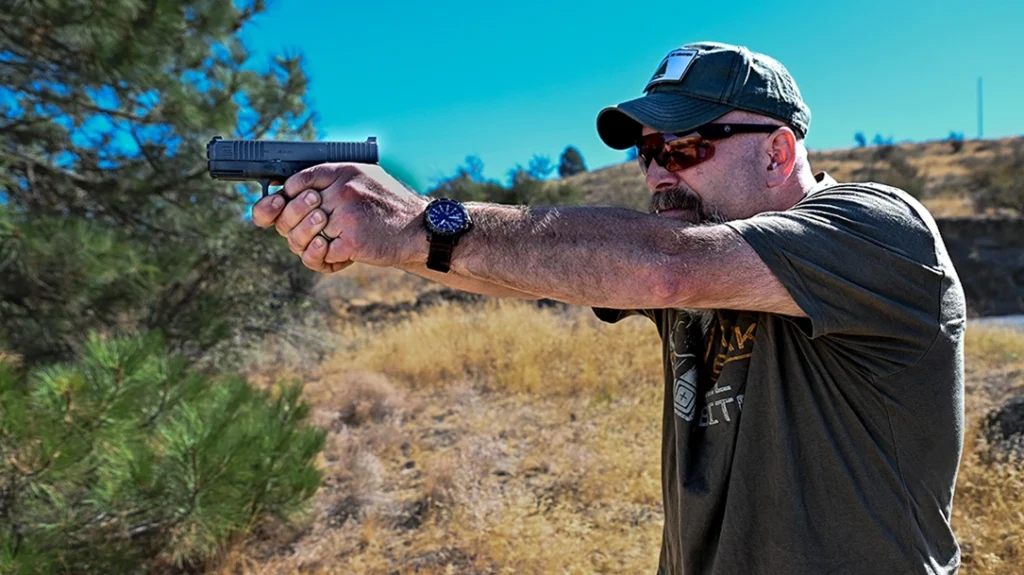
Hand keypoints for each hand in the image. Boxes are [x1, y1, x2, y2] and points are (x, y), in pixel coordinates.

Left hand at [252, 163, 429, 272]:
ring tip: (323, 245)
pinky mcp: (352, 241)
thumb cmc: (390, 206)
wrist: (420, 229)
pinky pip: (321, 254)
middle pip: (294, 210)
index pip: (296, 181)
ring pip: (304, 235)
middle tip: (308, 233)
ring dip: (309, 245)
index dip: (286, 198)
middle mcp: (343, 190)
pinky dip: (327, 260)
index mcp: (344, 171)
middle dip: (294, 226)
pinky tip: (339, 256)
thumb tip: (293, 190)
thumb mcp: (365, 178)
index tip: (289, 207)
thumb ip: (333, 181)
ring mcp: (347, 215)